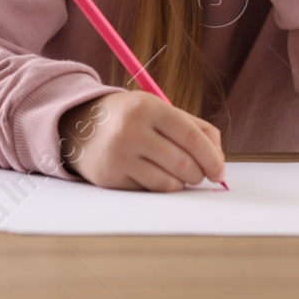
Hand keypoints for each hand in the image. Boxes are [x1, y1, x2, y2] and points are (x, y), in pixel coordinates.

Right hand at [58, 91, 224, 190]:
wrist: (79, 126)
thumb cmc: (130, 118)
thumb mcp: (158, 109)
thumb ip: (193, 127)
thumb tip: (218, 159)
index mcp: (147, 107)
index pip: (191, 136)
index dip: (212, 157)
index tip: (219, 171)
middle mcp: (131, 129)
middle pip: (183, 163)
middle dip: (199, 174)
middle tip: (200, 175)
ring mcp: (119, 155)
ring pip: (169, 182)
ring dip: (181, 183)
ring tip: (177, 174)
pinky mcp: (111, 177)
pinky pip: (150, 191)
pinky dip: (160, 187)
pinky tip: (154, 175)